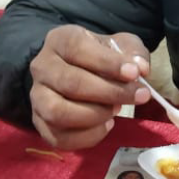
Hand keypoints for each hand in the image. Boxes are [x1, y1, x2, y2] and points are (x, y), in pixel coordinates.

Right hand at [28, 26, 152, 149]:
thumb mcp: (119, 45)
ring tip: (116, 109)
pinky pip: (61, 137)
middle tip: (139, 96)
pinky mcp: (40, 124)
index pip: (78, 49)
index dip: (108, 63)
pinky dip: (89, 136)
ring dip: (95, 115)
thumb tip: (141, 68)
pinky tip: (107, 124)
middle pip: (71, 83)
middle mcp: (42, 68)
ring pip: (59, 113)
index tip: (135, 73)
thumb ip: (133, 52)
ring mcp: (37, 97)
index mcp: (60, 40)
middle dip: (110, 92)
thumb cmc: (99, 57)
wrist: (76, 71)